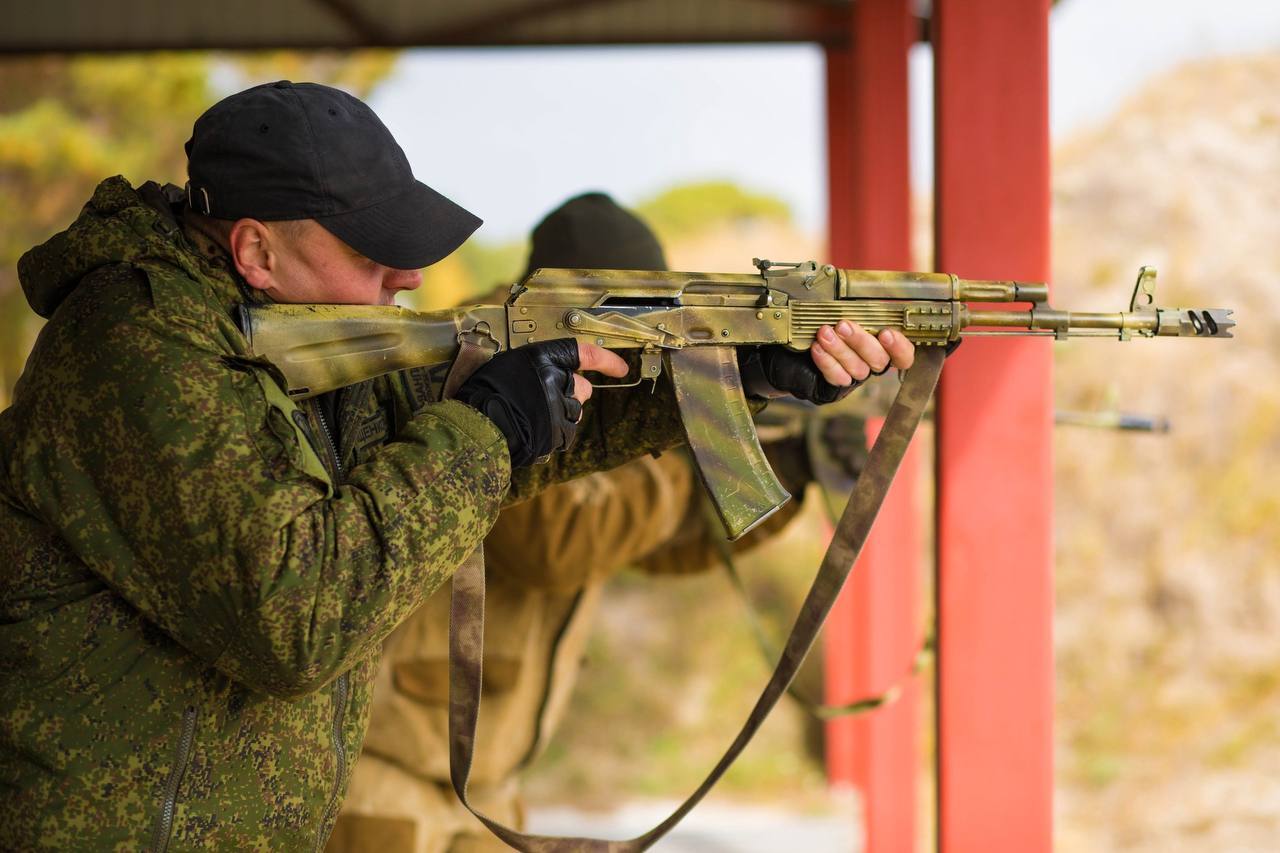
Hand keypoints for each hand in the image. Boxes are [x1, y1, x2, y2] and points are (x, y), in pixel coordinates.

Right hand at [456, 340, 626, 467]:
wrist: (477, 428)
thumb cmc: (483, 394)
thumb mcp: (506, 365)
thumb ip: (534, 367)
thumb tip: (547, 372)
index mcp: (541, 359)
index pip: (584, 353)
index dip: (606, 360)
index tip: (621, 367)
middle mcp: (556, 382)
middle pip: (582, 387)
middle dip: (570, 392)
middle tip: (543, 397)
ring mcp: (559, 409)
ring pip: (573, 411)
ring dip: (560, 413)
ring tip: (531, 415)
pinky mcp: (558, 434)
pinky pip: (563, 432)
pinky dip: (552, 432)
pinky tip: (531, 429)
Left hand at [740, 323, 914, 404]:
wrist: (792, 353)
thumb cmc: (826, 327)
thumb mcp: (843, 314)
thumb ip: (857, 309)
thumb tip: (861, 291)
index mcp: (883, 347)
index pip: (904, 356)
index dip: (900, 346)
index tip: (886, 332)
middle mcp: (872, 365)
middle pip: (878, 360)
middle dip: (861, 341)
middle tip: (843, 325)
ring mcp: (854, 377)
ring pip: (856, 368)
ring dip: (840, 349)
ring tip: (824, 333)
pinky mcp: (836, 387)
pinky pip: (835, 377)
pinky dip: (826, 361)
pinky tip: (817, 348)